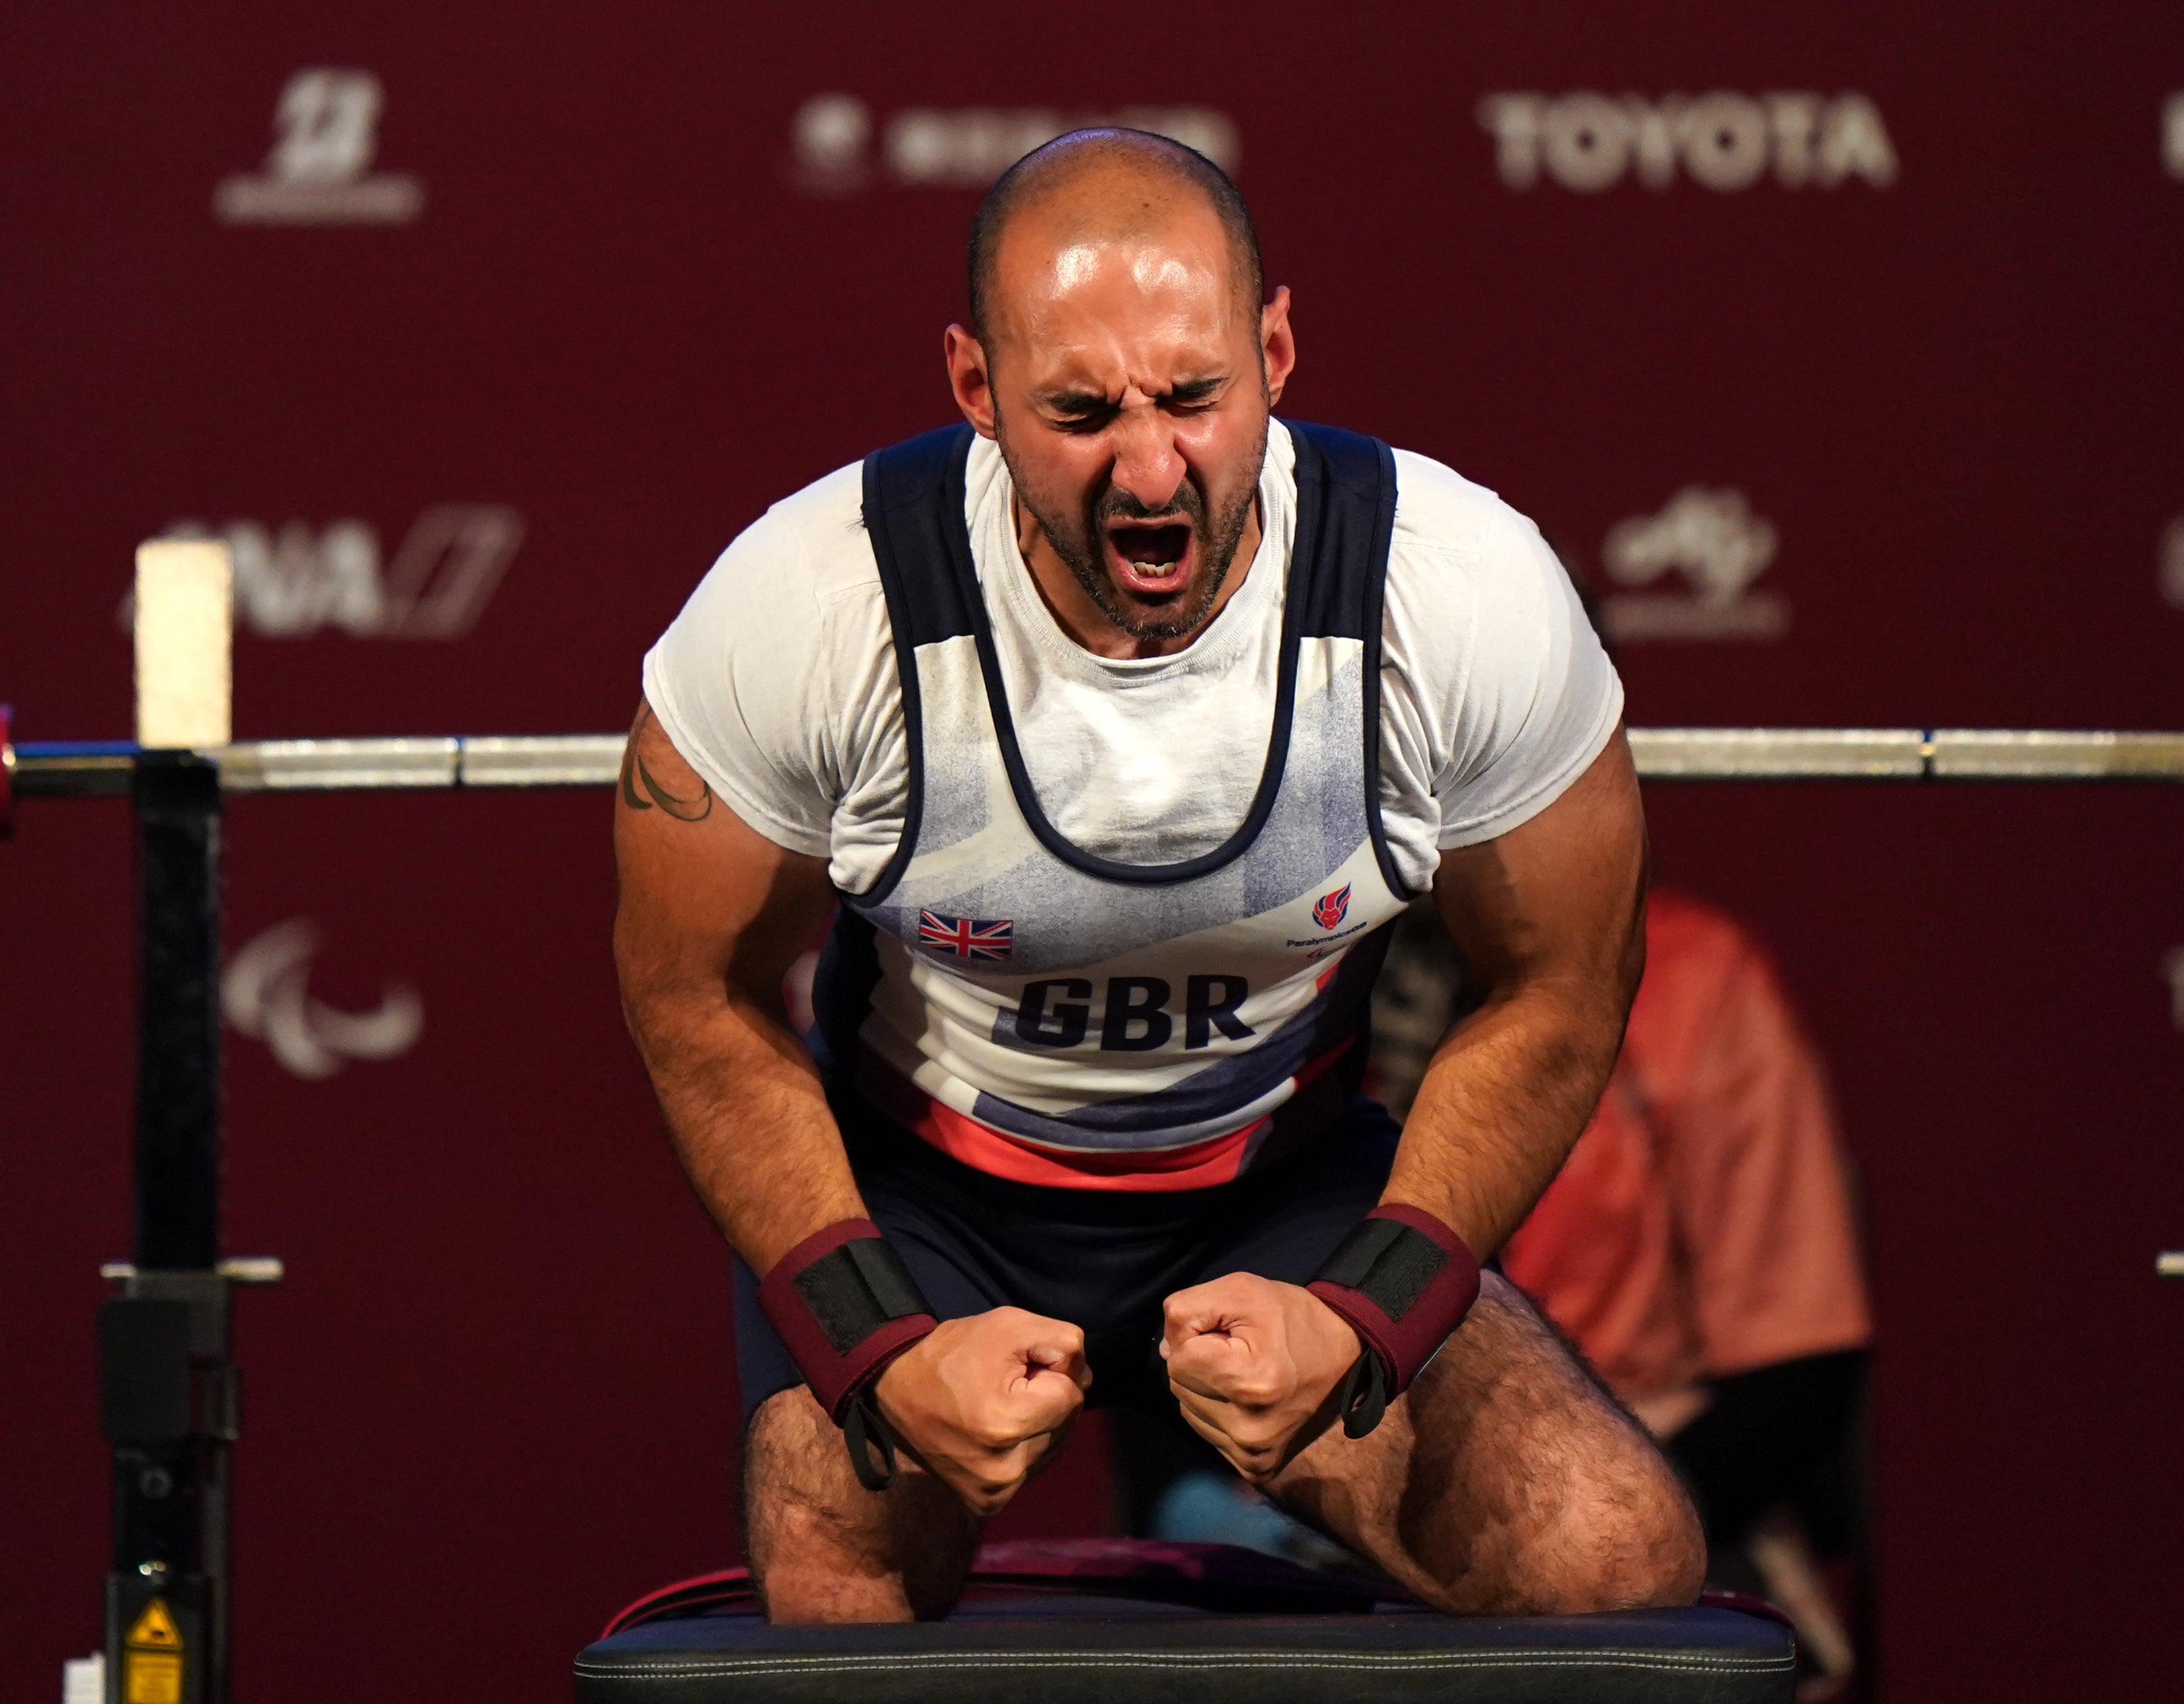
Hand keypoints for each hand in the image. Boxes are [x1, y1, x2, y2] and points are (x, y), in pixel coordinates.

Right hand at [873, 1307, 1089, 1515]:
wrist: (895, 1387)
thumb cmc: (953, 1353)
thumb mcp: (1010, 1325)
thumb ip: (1064, 1341)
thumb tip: (1085, 1377)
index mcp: (1007, 1425)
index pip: (1070, 1395)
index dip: (1050, 1371)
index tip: (1016, 1366)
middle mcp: (1004, 1470)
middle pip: (1066, 1424)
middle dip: (1047, 1397)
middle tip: (1005, 1384)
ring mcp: (995, 1492)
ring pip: (1054, 1447)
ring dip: (1040, 1423)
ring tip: (999, 1405)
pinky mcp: (987, 1504)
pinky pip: (1032, 1469)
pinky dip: (1025, 1447)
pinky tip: (997, 1431)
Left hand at [1161, 1273, 1363, 1482]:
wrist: (1348, 1355)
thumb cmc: (1293, 1318)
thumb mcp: (1240, 1291)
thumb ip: (1186, 1310)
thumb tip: (1165, 1351)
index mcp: (1251, 1382)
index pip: (1179, 1358)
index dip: (1198, 1334)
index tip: (1231, 1331)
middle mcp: (1251, 1429)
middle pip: (1180, 1385)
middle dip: (1200, 1361)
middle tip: (1242, 1350)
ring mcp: (1254, 1454)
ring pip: (1188, 1409)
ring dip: (1206, 1386)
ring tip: (1245, 1372)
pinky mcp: (1256, 1467)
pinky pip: (1206, 1432)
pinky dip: (1217, 1410)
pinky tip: (1246, 1397)